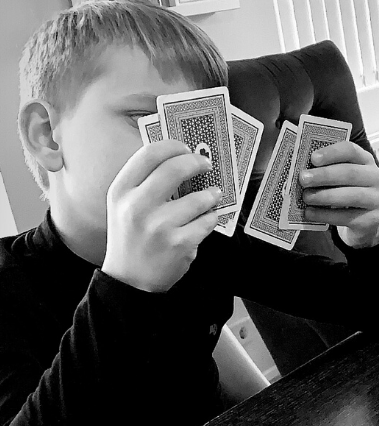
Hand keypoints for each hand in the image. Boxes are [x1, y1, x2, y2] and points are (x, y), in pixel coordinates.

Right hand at [102, 139, 222, 292]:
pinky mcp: (179, 244)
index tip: (186, 148)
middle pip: (175, 169)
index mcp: (121, 191)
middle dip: (197, 163)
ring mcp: (158, 226)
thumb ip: (144, 183)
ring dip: (211, 195)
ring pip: (199, 198)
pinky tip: (205, 220)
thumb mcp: (124, 206)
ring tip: (212, 196)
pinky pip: (207, 221)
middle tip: (206, 164)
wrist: (130, 279)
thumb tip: (179, 157)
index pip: (149, 154)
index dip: (173, 146)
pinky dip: (211, 219)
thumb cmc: (132, 237)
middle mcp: (136, 206)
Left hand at [298, 141, 378, 247]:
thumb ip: (325, 169)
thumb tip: (301, 169)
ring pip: (351, 196)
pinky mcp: (372, 220)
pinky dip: (325, 215)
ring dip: (324, 196)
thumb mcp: (339, 176)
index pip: (351, 150)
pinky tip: (310, 213)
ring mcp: (377, 200)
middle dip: (324, 176)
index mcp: (366, 161)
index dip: (331, 153)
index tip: (313, 159)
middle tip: (303, 179)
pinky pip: (346, 216)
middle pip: (350, 173)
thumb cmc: (345, 192)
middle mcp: (377, 178)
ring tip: (306, 197)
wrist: (362, 221)